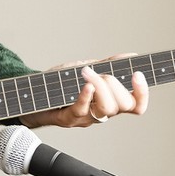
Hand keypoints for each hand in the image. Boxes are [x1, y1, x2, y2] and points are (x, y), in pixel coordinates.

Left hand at [22, 61, 148, 129]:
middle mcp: (101, 112)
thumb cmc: (60, 84)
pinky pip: (82, 110)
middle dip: (116, 84)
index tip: (138, 74)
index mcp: (109, 101)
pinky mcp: (69, 119)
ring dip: (101, 86)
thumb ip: (108, 65)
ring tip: (88, 73)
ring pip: (106, 109)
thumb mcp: (86, 70)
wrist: (32, 94)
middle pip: (123, 105)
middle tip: (102, 73)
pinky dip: (86, 96)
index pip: (136, 105)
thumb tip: (131, 56)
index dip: (142, 93)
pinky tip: (86, 84)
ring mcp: (86, 117)